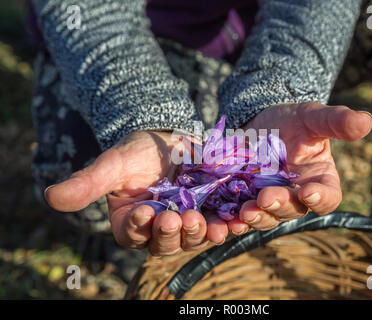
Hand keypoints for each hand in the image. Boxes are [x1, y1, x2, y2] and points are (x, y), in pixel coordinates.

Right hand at [44, 131, 227, 254]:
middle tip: (176, 219)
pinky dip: (224, 226)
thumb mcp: (113, 164)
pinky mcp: (208, 213)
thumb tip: (50, 198)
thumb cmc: (136, 151)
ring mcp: (184, 223)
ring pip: (191, 239)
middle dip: (171, 234)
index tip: (144, 212)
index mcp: (131, 222)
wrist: (168, 138)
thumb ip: (87, 183)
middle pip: (164, 244)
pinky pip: (217, 225)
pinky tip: (233, 222)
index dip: (138, 227)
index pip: (132, 234)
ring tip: (206, 224)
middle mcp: (158, 229)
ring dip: (198, 234)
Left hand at [226, 102, 371, 233]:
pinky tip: (222, 219)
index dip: (320, 198)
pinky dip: (231, 220)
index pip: (327, 197)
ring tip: (243, 213)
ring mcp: (267, 201)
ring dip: (254, 217)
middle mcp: (295, 197)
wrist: (259, 121)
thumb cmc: (293, 120)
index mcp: (319, 181)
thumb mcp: (312, 116)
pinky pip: (238, 215)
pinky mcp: (243, 200)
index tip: (308, 191)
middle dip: (279, 206)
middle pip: (292, 210)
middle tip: (264, 199)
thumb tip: (367, 121)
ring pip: (265, 217)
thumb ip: (336, 121)